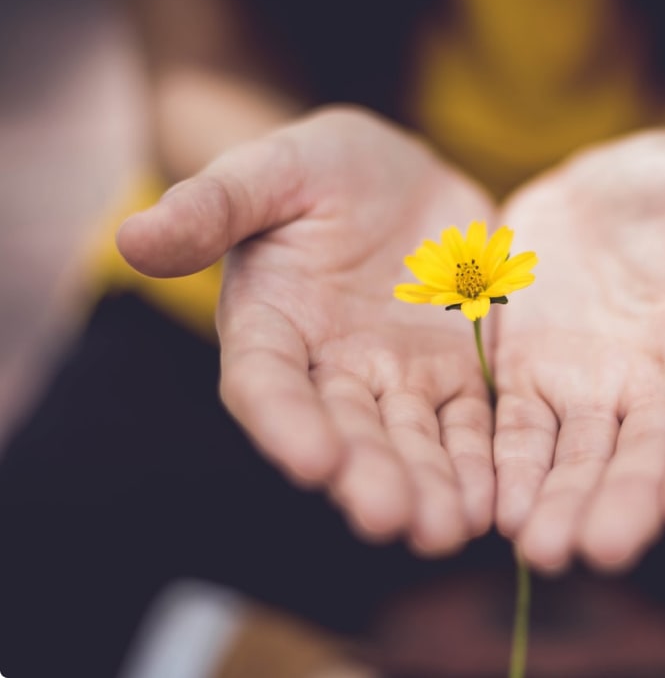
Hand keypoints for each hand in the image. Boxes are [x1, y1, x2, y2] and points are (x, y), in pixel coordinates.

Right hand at [118, 107, 495, 555]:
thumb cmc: (319, 169)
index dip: (285, 422)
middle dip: (368, 476)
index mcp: (271, 326)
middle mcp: (330, 369)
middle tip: (394, 520)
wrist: (397, 176)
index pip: (267, 384)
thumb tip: (132, 236)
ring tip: (449, 529)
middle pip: (346, 432)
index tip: (312, 461)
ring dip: (430, 486)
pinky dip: (481, 461)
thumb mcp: (269, 170)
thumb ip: (212, 205)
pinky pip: (469, 423)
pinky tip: (497, 498)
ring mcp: (396, 377)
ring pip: (412, 441)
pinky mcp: (455, 373)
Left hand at [492, 130, 664, 571]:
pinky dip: (509, 467)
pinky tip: (496, 510)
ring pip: (579, 455)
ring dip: (562, 502)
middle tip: (603, 550)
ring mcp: (591, 387)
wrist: (596, 190)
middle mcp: (658, 383)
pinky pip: (518, 430)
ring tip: (543, 550)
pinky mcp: (529, 379)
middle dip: (626, 500)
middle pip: (645, 451)